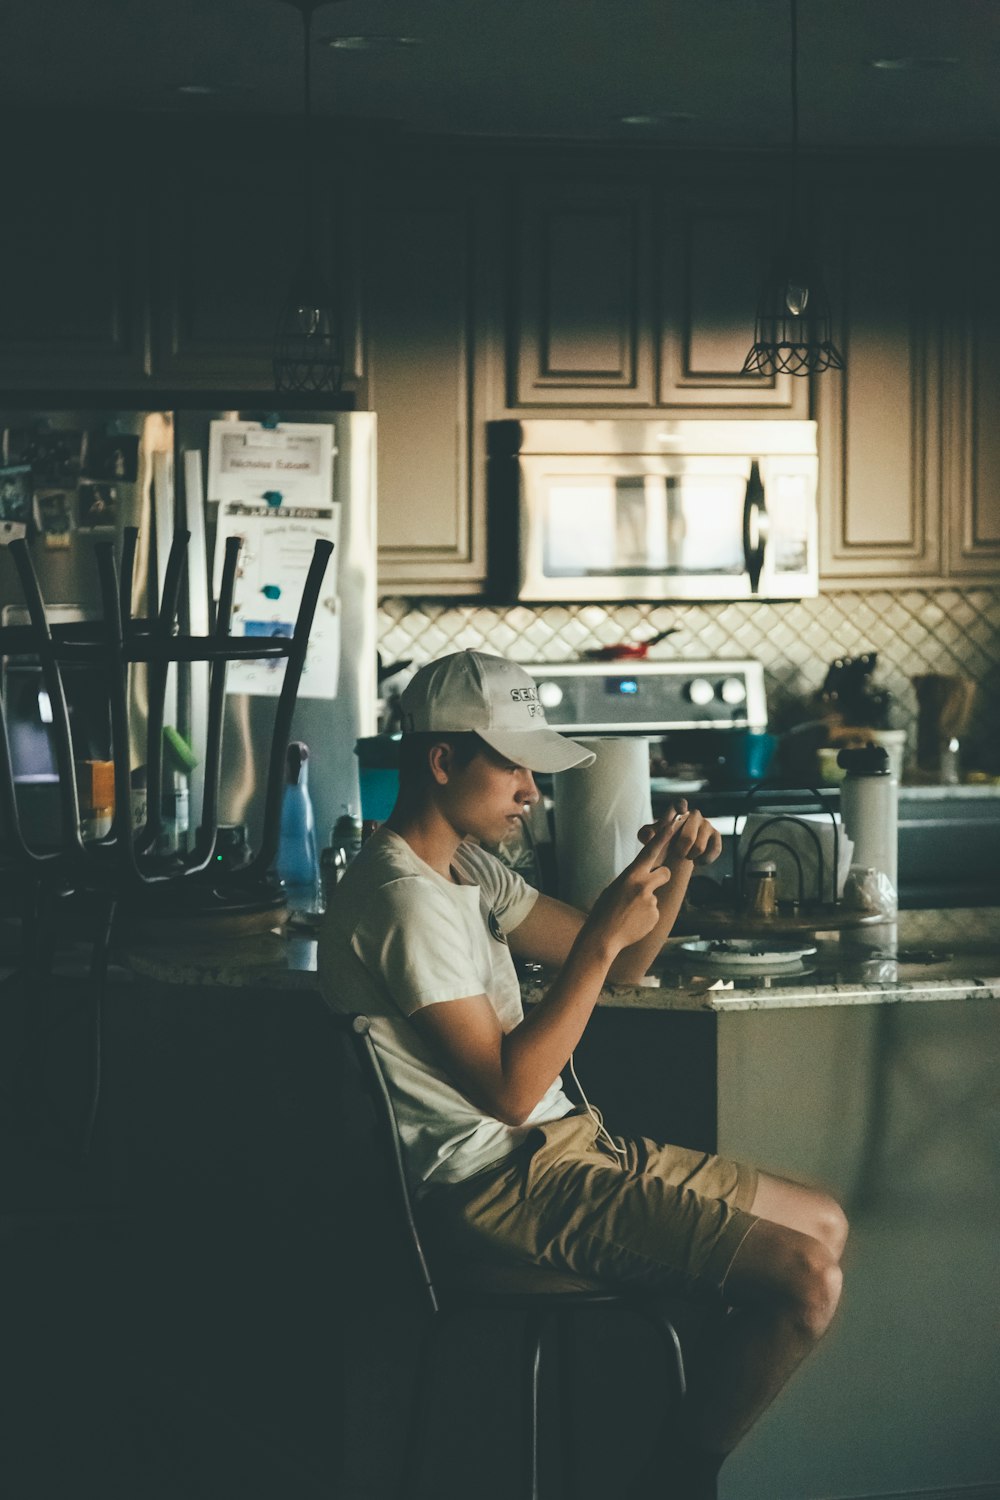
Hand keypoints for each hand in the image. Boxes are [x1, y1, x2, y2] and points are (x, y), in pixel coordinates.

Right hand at [583, 822, 674, 955]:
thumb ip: (633, 879)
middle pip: (665, 872)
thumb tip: (646, 878)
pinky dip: (646, 917)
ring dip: (647, 901)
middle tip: (646, 886)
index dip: (664, 836)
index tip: (674, 824)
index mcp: (630, 875)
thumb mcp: (615, 888)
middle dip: (661, 876)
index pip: (650, 851)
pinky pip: (654, 912)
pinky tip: (633, 922)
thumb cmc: (605, 910)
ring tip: (631, 912)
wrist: (602, 936)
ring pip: (656, 895)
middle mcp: (643, 885)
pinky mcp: (655, 916)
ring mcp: (651, 901)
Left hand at [637, 799, 722, 866]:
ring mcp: (706, 824)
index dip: (680, 806)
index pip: (680, 804)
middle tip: (676, 853)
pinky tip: (697, 860)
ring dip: (690, 856)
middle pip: (688, 837)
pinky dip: (704, 859)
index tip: (681, 811)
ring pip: (699, 847)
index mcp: (677, 811)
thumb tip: (650, 835)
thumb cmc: (662, 841)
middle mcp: (693, 815)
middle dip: (680, 850)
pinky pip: (714, 850)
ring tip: (685, 855)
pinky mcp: (716, 836)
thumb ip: (646, 835)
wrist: (676, 853)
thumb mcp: (650, 838)